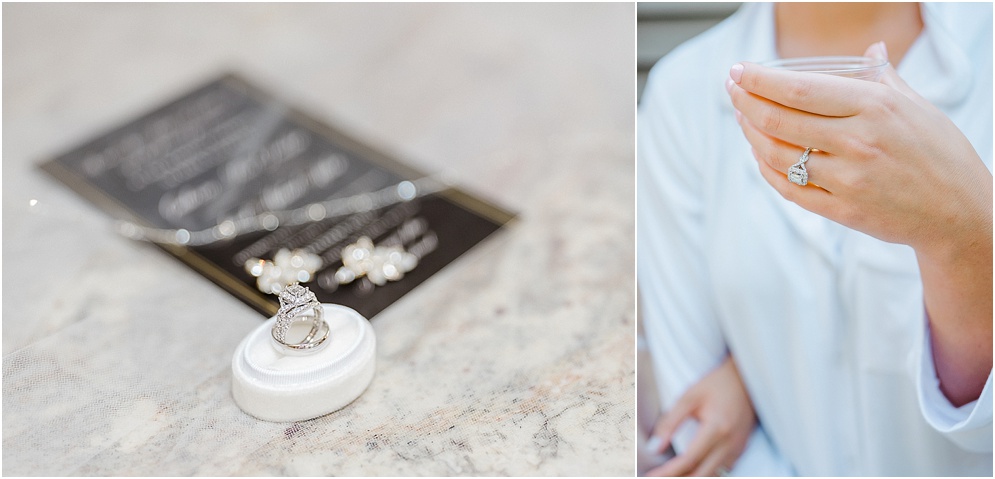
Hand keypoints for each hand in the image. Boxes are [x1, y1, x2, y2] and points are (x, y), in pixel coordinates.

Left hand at [646, 356, 755, 476]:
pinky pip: (722, 469)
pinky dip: (705, 472)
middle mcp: (730, 443)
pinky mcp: (741, 449)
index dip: (668, 472)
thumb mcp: (688, 397)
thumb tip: (655, 447)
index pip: (689, 460)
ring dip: (692, 477)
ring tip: (672, 474)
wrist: (745, 378)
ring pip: (713, 475)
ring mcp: (738, 448)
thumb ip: (670, 423)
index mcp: (717, 429)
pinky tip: (691, 468)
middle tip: (658, 478)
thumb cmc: (716, 384)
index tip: (650, 476)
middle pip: (702, 474)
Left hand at [727, 42, 992, 404]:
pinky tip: (759, 153)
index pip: (799, 89)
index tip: (739, 71)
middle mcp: (858, 141)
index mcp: (874, 107)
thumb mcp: (917, 107)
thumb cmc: (939, 153)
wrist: (960, 212)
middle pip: (778, 119)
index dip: (759, 79)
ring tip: (743, 118)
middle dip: (744, 102)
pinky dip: (766, 169)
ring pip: (776, 154)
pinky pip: (787, 188)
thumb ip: (885, 79)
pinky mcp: (842, 209)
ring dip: (750, 134)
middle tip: (731, 90)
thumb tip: (872, 49)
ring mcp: (848, 179)